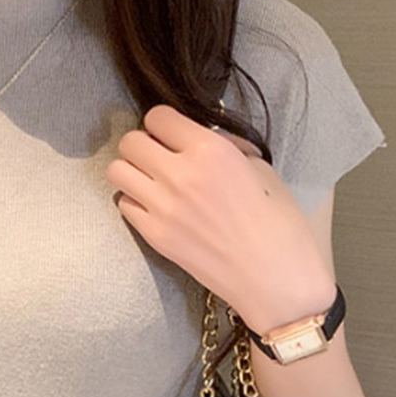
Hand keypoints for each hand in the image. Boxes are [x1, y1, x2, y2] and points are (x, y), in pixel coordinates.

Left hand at [104, 104, 334, 333]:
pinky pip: (124, 204)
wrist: (275, 279)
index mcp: (211, 151)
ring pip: (117, 171)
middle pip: (129, 142)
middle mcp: (180, 175)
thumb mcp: (261, 169)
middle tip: (157, 156)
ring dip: (131, 171)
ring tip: (151, 180)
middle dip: (141, 144)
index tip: (171, 134)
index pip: (158, 117)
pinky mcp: (154, 235)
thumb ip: (224, 146)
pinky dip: (135, 201)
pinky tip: (156, 207)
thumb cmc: (278, 225)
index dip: (163, 124)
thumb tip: (199, 137)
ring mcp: (162, 208)